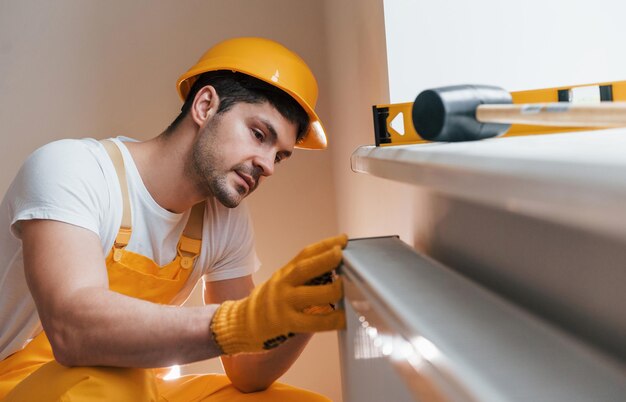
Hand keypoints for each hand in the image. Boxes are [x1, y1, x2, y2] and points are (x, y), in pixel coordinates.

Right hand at [210, 234, 347, 353]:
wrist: (239, 324)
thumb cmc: (266, 304)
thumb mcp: (280, 283)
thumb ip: (301, 278)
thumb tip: (333, 272)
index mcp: (284, 273)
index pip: (305, 254)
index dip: (325, 245)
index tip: (343, 239)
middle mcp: (282, 285)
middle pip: (304, 268)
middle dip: (325, 259)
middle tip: (343, 254)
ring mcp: (282, 304)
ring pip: (309, 294)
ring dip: (331, 290)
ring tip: (347, 287)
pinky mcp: (285, 323)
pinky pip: (311, 322)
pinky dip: (329, 320)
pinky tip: (342, 318)